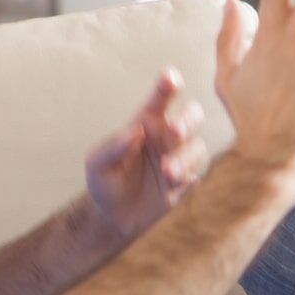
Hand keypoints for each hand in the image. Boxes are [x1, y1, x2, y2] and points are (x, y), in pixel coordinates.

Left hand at [84, 68, 207, 238]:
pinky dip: (186, 177)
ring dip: (184, 158)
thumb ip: (113, 146)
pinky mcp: (186, 182)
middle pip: (193, 115)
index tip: (170, 77)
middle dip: (188, 120)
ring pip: (197, 147)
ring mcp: (179, 158)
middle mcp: (166, 136)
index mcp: (146, 123)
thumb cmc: (104, 182)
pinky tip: (171, 185)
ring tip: (168, 172)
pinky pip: (196, 174)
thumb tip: (137, 131)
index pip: (161, 99)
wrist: (114, 217)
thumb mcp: (97, 164)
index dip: (168, 85)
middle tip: (175, 131)